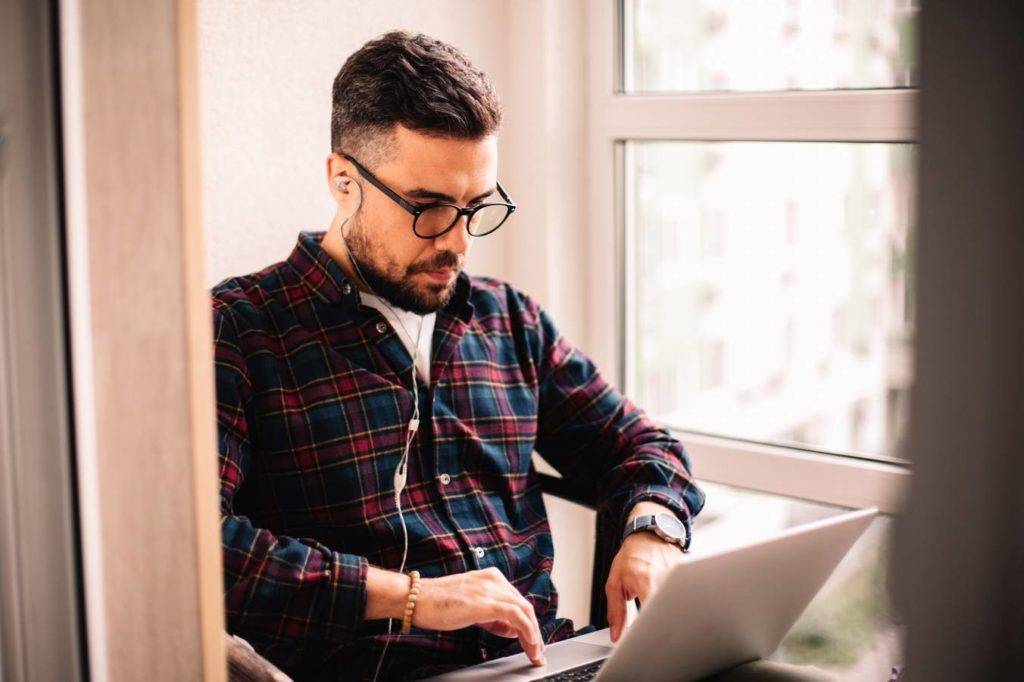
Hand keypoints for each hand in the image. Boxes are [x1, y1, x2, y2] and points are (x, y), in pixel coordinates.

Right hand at [414, 567, 546, 665]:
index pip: (517, 601)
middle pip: (525, 606)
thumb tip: (511, 629)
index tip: (532, 641)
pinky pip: (517, 616)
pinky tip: (529, 644)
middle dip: (534, 631)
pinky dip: (527, 631)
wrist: (414, 598)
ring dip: (533, 635)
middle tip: (537, 651)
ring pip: (525, 611)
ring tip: (535, 653)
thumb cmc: (436, 603)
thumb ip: (492, 617)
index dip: (528, 623)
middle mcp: (494, 580)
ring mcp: (491, 589)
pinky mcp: (487, 602)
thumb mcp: (470, 608)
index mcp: (491, 578)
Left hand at [605, 504, 685, 642]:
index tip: (647, 639)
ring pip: (680, 604)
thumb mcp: (615, 582)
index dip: (652, 630)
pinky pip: (685, 595)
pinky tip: (672, 596)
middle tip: (655, 626)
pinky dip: (679, 601)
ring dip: (671, 611)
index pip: (653, 613)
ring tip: (663, 606)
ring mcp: (680, 577)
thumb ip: (616, 610)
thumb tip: (617, 634)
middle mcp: (666, 579)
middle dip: (663, 623)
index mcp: (646, 581)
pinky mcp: (689, 576)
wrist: (648, 535)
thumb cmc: (631, 556)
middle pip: (670, 611)